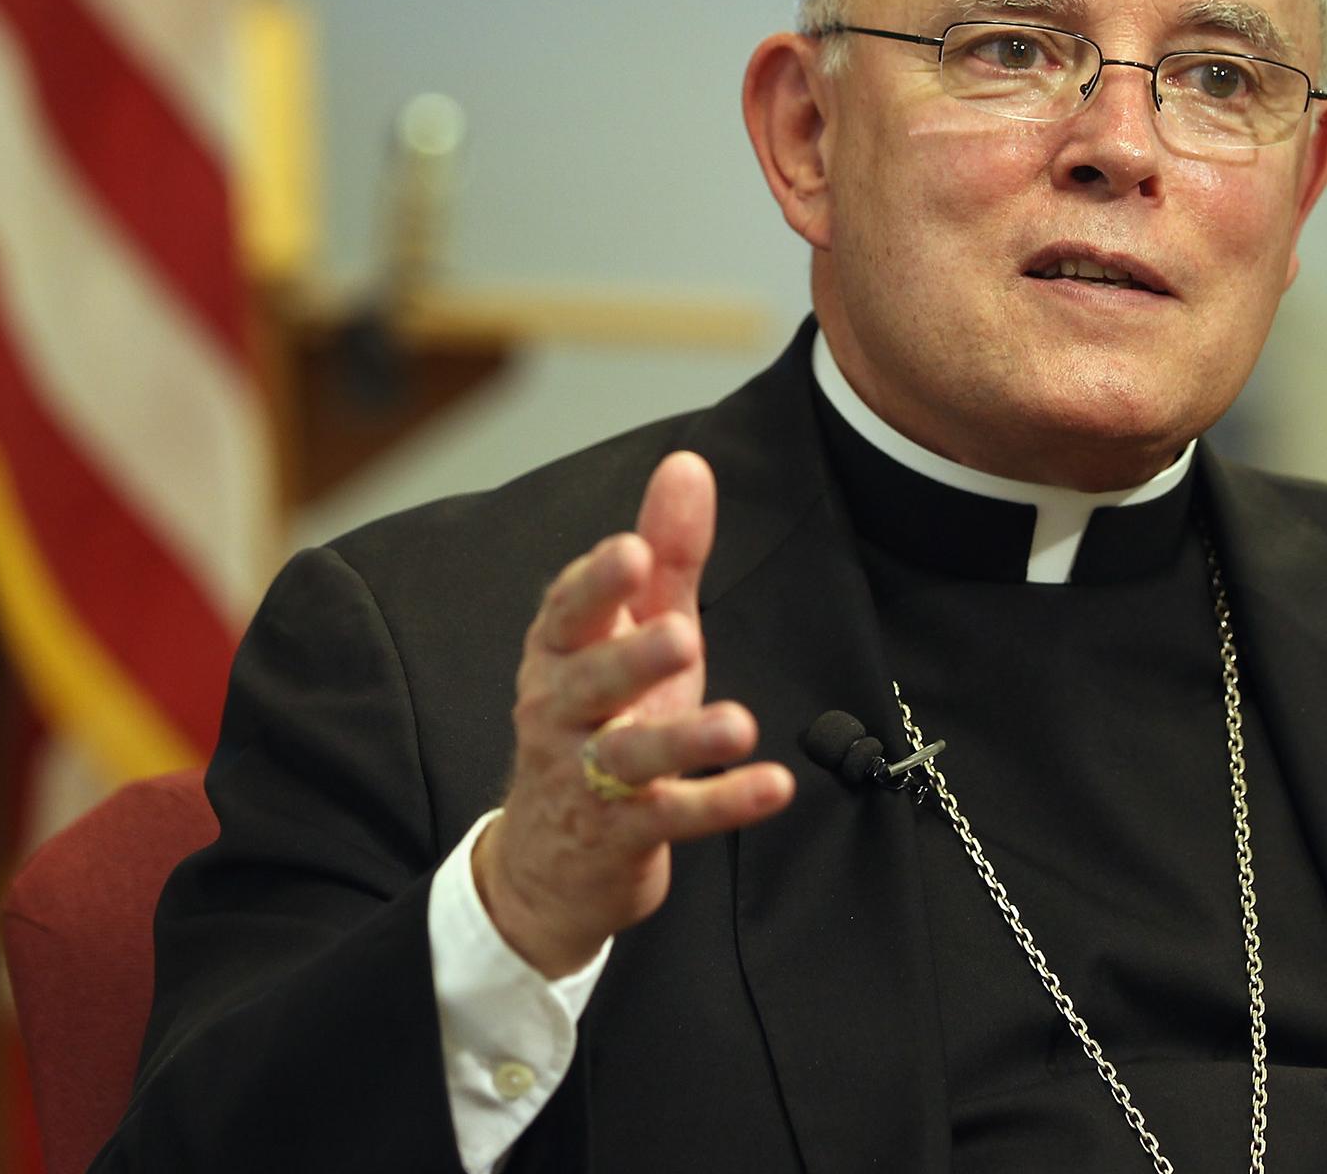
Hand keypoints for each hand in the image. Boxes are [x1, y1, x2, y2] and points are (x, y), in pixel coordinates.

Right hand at [472, 451, 795, 976]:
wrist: (553, 860)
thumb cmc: (602, 720)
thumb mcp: (631, 632)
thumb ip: (664, 553)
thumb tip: (687, 466)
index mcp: (561, 653)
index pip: (569, 611)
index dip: (598, 584)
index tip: (634, 553)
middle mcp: (563, 712)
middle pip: (591, 682)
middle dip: (632, 657)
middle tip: (680, 635)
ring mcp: (590, 778)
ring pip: (631, 757)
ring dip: (684, 740)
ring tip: (737, 725)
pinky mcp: (625, 834)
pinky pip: (676, 816)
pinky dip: (724, 802)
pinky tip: (773, 787)